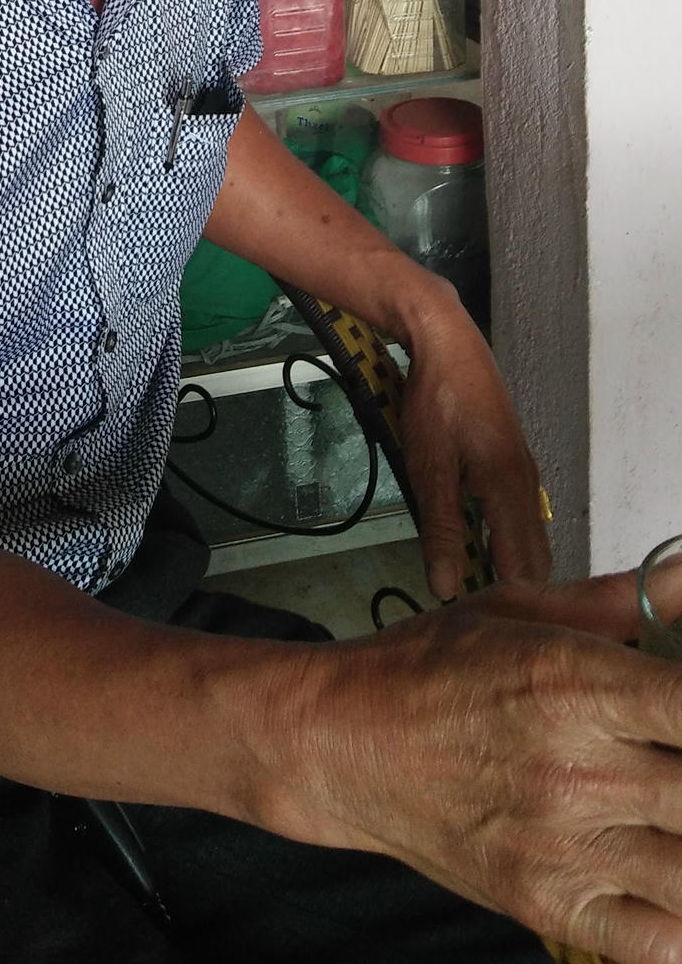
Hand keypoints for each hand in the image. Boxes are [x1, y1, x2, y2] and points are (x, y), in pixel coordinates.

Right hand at [260, 575, 681, 963]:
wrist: (346, 742)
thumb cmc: (433, 668)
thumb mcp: (524, 610)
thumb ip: (628, 599)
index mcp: (576, 683)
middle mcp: (578, 768)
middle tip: (677, 763)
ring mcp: (567, 846)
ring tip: (674, 812)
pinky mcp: (550, 904)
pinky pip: (661, 948)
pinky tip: (679, 890)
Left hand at [399, 281, 550, 599]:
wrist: (447, 343)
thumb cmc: (436, 404)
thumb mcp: (430, 469)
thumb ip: (441, 530)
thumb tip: (445, 589)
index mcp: (509, 492)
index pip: (523, 569)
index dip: (502, 601)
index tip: (474, 620)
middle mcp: (527, 486)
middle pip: (533, 558)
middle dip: (509, 587)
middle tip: (469, 605)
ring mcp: (523, 470)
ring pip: (527, 535)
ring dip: (505, 560)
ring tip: (468, 578)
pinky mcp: (513, 459)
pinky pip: (518, 513)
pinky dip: (503, 536)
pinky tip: (474, 540)